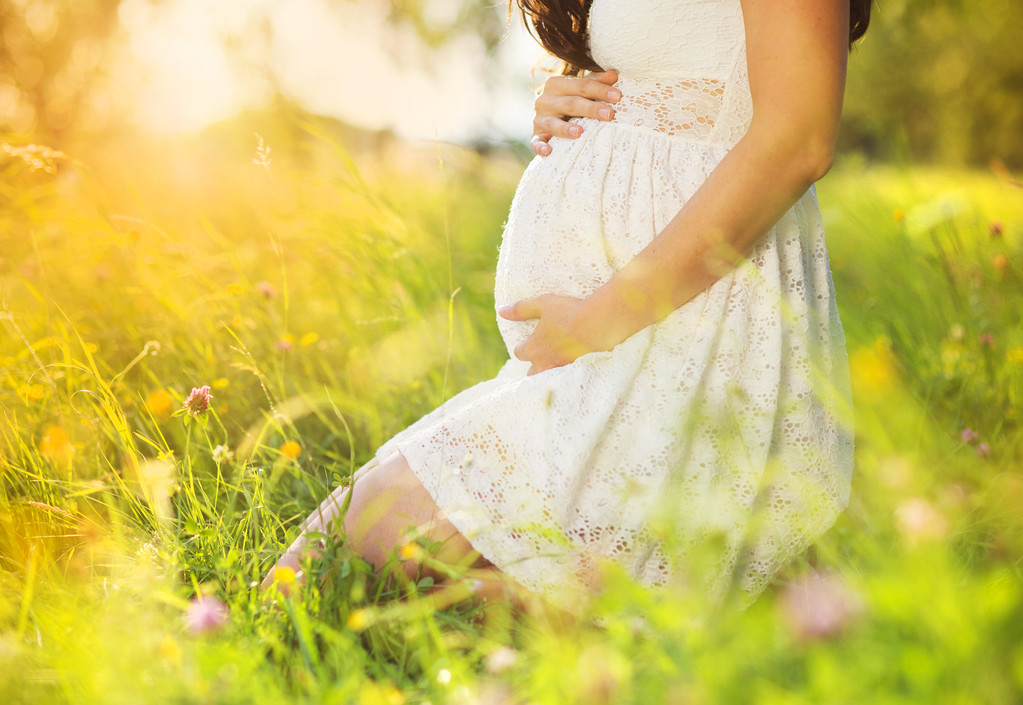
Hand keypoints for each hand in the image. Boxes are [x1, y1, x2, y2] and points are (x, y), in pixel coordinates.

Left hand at [498, 294, 615, 374]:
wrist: (598, 324)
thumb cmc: (568, 312)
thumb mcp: (542, 304)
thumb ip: (521, 309)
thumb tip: (502, 311)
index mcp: (532, 348)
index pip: (519, 353)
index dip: (524, 347)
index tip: (530, 341)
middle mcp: (543, 363)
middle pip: (531, 372)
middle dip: (534, 364)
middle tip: (543, 355)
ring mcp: (560, 370)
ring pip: (548, 377)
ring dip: (549, 370)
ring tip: (556, 362)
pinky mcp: (576, 373)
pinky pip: (566, 378)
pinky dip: (566, 372)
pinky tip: (572, 365)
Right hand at [531, 69, 621, 156]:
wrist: (546, 115)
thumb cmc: (569, 99)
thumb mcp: (580, 89)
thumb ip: (595, 82)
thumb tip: (613, 75)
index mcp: (556, 84)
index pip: (581, 85)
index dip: (600, 90)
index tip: (617, 96)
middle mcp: (545, 100)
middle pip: (570, 104)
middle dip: (590, 108)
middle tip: (609, 115)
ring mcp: (539, 119)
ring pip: (553, 123)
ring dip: (565, 129)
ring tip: (580, 132)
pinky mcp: (536, 135)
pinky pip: (536, 142)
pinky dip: (540, 147)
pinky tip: (548, 151)